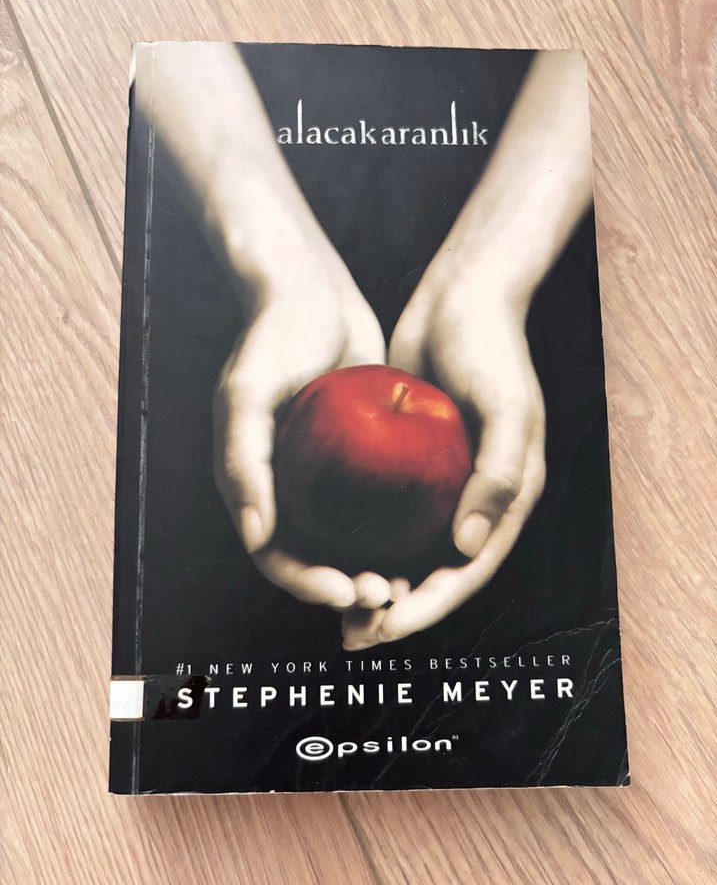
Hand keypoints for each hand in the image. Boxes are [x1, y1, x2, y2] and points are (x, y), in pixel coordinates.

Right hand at [213, 233, 388, 610]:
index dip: (308, 583)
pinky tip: (429, 538)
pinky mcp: (360, 461)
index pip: (277, 555)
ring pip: (352, 542)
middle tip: (389, 592)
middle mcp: (289, 491)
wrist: (314, 293)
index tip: (348, 591)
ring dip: (376, 568)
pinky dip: (397, 529)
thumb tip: (258, 537)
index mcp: (254, 488)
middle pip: (317, 559)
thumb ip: (244, 464)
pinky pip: (380, 506)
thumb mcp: (247, 394)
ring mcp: (325, 478)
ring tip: (410, 582)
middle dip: (349, 587)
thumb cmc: (272, 338)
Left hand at [342, 263, 545, 648]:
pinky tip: (325, 553)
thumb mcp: (507, 409)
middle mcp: (473, 501)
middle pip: (434, 574)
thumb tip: (467, 547)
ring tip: (336, 608)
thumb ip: (497, 477)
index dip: (430, 607)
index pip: (467, 572)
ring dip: (374, 584)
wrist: (459, 299)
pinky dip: (359, 540)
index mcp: (506, 501)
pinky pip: (382, 514)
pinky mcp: (408, 466)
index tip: (388, 626)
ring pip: (405, 552)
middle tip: (353, 633)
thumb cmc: (491, 350)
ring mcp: (440, 485)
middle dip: (396, 611)